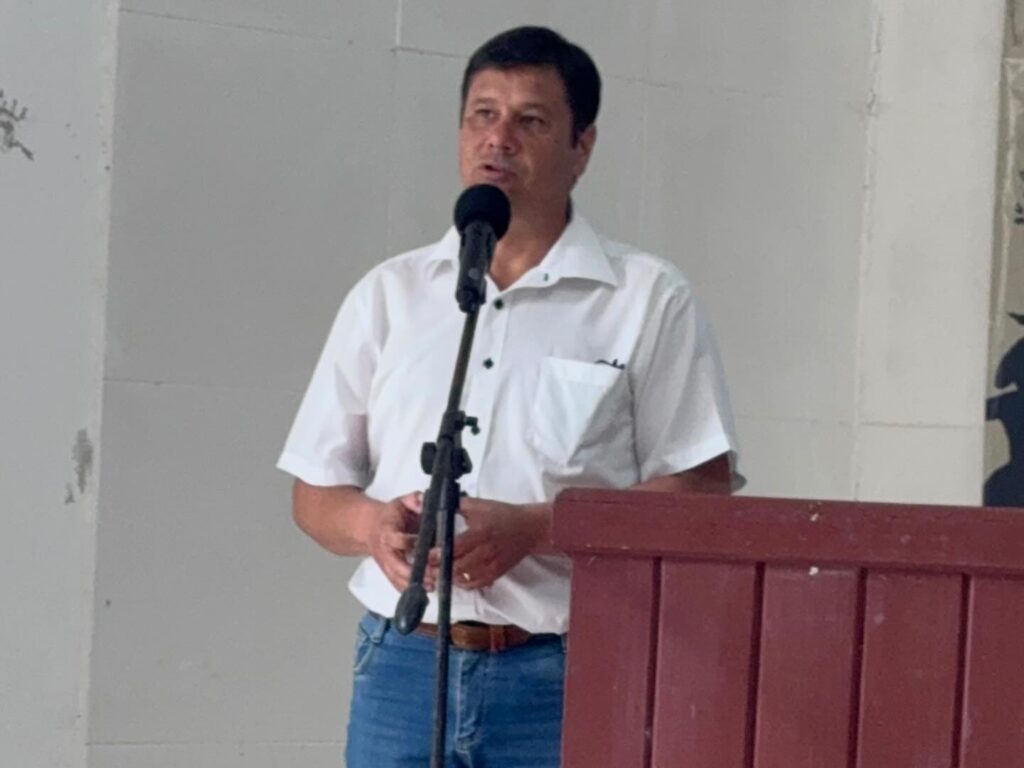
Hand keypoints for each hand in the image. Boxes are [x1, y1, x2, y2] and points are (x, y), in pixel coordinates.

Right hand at [366, 491, 422, 591]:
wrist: (370, 527)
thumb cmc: (391, 515)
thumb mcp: (401, 502)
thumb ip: (413, 500)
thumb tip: (423, 501)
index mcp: (387, 532)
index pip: (397, 540)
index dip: (410, 543)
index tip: (426, 543)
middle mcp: (385, 552)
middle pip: (397, 566)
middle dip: (414, 572)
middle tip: (434, 574)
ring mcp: (386, 564)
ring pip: (397, 579)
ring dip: (414, 585)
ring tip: (432, 586)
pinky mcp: (388, 573)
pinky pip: (397, 585)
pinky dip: (409, 591)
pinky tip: (426, 592)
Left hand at [428, 498, 549, 589]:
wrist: (529, 529)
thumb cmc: (502, 515)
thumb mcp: (479, 505)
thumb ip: (456, 505)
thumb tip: (433, 503)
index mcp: (480, 533)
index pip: (454, 548)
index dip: (437, 554)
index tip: (425, 555)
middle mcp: (485, 552)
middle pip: (457, 567)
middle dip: (439, 569)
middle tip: (426, 567)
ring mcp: (491, 565)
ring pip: (465, 579)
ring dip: (449, 578)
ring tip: (437, 573)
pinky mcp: (496, 574)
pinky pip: (476, 584)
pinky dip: (463, 583)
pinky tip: (455, 577)